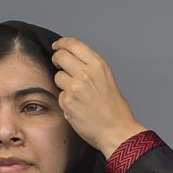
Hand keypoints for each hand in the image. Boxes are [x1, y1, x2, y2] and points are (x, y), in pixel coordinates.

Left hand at [51, 37, 147, 156]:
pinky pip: (59, 95)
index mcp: (97, 65)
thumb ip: (90, 66)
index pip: (73, 44)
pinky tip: (77, 107)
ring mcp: (75, 87)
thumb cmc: (113, 107)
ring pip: (57, 76)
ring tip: (76, 93)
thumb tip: (71, 58)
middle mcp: (86, 73)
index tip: (57, 46)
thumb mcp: (106, 78)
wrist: (115, 129)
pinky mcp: (67, 102)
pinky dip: (65, 100)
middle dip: (57, 59)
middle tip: (58, 65)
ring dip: (63, 83)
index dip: (62, 43)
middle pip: (60, 56)